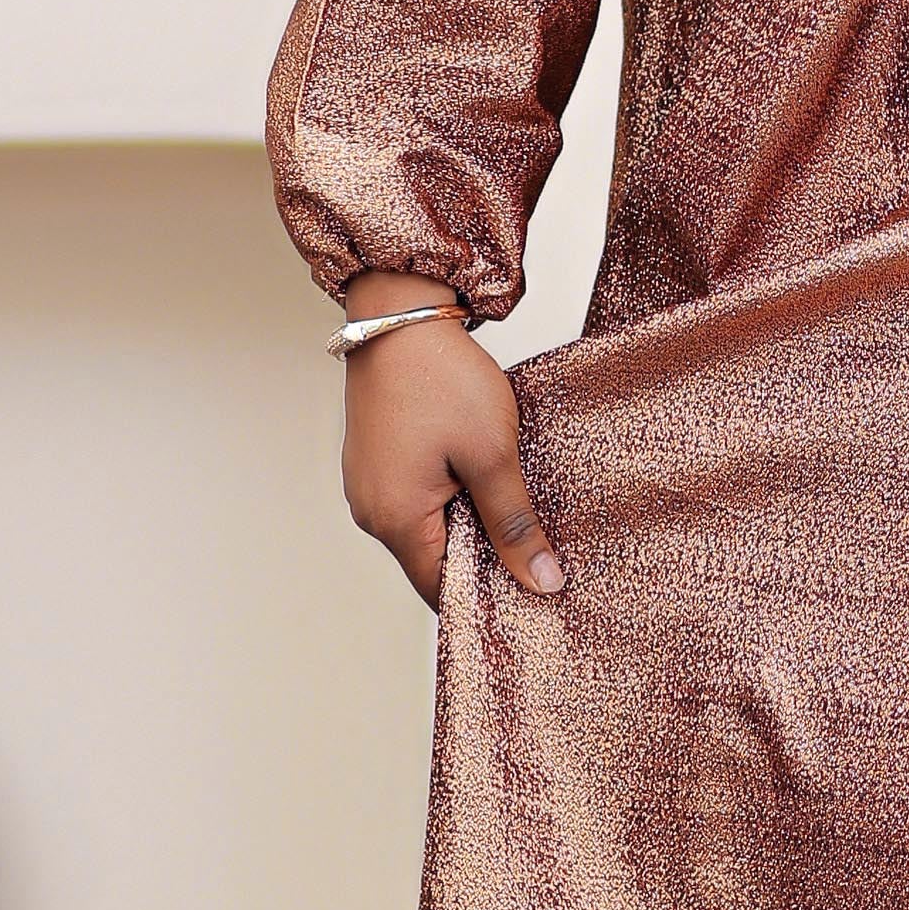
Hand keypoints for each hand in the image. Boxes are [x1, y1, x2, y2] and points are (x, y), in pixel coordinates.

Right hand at [338, 289, 562, 606]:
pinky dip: (448, 498)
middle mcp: (370, 510)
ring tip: (508, 502)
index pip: (443, 590)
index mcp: (394, 519)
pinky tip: (479, 476)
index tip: (534, 591)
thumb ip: (514, 524)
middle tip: (533, 544)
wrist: (401, 315)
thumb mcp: (492, 455)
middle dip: (482, 557)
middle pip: (433, 561)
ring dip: (466, 523)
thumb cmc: (441, 378)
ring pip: (426, 529)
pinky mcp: (373, 462)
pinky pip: (413, 500)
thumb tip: (542, 582)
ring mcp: (366, 485)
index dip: (490, 594)